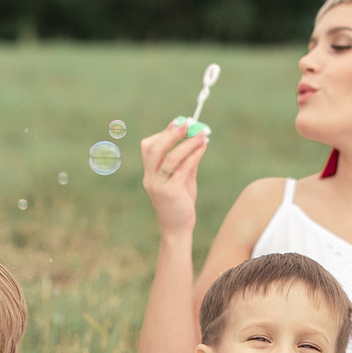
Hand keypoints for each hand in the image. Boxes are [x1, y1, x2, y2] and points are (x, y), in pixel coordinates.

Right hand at [137, 118, 208, 237]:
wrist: (177, 230)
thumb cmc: (180, 204)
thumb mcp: (182, 179)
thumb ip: (186, 162)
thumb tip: (196, 140)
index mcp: (149, 173)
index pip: (149, 147)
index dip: (163, 133)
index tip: (178, 123)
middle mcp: (150, 178)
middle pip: (154, 149)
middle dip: (171, 134)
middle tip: (187, 124)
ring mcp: (158, 186)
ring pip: (170, 158)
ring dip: (186, 143)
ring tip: (201, 134)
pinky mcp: (170, 193)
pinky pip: (182, 170)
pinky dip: (193, 156)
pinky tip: (202, 148)